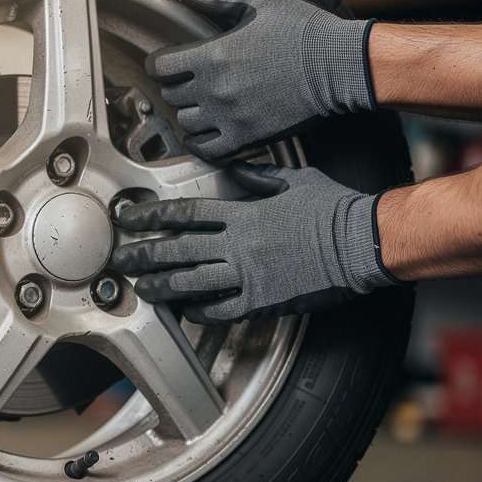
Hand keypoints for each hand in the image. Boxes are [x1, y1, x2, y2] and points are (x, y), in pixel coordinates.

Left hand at [111, 161, 394, 323]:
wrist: (363, 242)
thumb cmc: (334, 208)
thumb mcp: (294, 180)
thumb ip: (258, 177)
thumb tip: (235, 170)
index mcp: (242, 213)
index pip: (185, 213)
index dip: (152, 215)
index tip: (129, 218)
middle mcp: (238, 244)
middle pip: (177, 249)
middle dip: (143, 254)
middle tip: (118, 259)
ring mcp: (248, 274)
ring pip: (191, 282)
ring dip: (161, 286)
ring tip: (140, 288)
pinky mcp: (263, 300)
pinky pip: (221, 309)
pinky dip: (199, 311)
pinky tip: (184, 311)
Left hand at [147, 0, 375, 160]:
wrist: (339, 65)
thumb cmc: (303, 31)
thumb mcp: (259, 1)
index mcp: (212, 55)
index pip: (160, 66)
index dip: (161, 62)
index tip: (170, 61)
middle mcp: (215, 89)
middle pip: (171, 95)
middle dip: (176, 86)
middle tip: (189, 81)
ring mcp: (229, 116)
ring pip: (185, 123)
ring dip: (188, 113)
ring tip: (201, 105)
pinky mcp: (246, 137)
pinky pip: (207, 150)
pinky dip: (200, 144)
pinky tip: (204, 133)